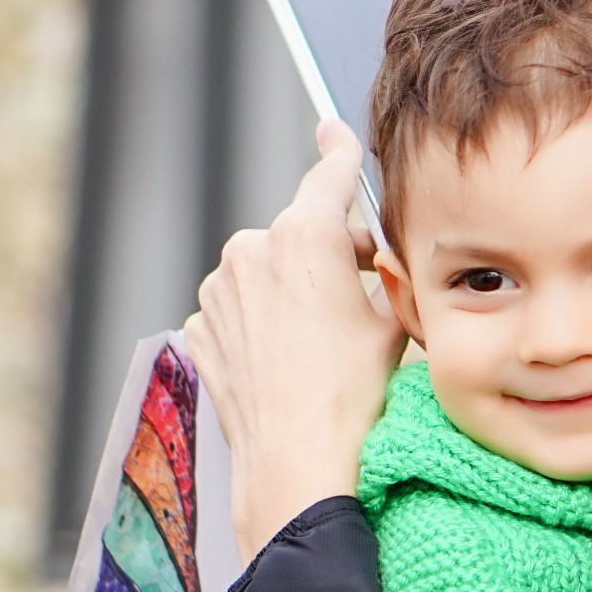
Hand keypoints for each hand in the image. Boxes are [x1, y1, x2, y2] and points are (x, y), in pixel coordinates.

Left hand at [185, 120, 406, 559]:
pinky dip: (261, 324)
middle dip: (328, 254)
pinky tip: (287, 360)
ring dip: (291, 291)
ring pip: (266, 272)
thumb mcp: (392, 321)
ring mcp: (217, 292)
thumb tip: (377, 255)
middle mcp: (250, 251)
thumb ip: (382, 270)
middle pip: (300, 232)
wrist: (296, 462)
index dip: (340, 150)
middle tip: (360, 300)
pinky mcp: (199, 329)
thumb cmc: (353, 394)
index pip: (329, 175)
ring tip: (321, 342)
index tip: (334, 130)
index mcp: (303, 236)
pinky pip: (238, 310)